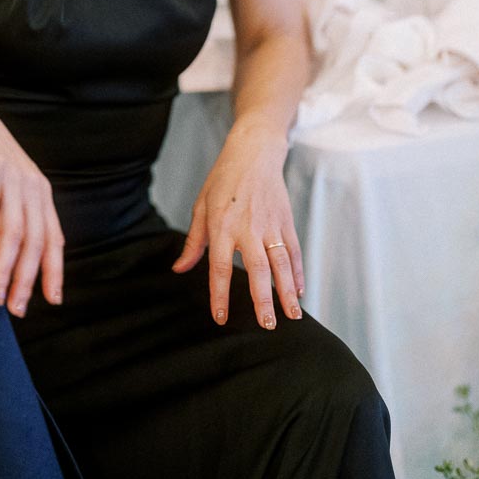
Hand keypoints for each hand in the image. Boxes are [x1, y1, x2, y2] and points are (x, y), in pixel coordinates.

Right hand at [0, 73, 63, 314]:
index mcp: (38, 192)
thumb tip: (2, 263)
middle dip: (25, 279)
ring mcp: (13, 170)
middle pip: (35, 241)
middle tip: (11, 309)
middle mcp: (31, 182)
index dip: (53, 271)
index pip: (53, 239)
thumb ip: (5, 216)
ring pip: (14, 227)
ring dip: (3, 265)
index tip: (50, 302)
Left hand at [171, 119, 303, 329]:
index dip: (219, 294)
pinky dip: (298, 272)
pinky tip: (299, 292)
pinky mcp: (286, 221)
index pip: (219, 267)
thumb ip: (193, 242)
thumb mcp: (201, 206)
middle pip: (257, 269)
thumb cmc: (223, 180)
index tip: (221, 318)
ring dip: (287, 291)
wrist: (253, 153)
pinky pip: (294, 251)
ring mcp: (270, 225)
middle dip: (263, 299)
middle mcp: (248, 228)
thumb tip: (179, 269)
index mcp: (222, 226)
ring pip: (281, 263)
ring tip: (292, 315)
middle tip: (267, 326)